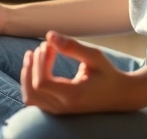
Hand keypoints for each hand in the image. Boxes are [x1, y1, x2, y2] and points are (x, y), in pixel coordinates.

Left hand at [20, 31, 142, 114]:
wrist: (119, 95)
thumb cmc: (107, 74)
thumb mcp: (95, 57)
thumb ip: (72, 47)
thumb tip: (49, 35)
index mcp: (73, 95)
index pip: (42, 82)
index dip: (40, 61)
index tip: (48, 45)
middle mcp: (63, 106)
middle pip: (32, 91)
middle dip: (31, 66)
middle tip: (41, 47)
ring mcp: (58, 110)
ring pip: (29, 97)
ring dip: (26, 75)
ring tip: (32, 55)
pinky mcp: (56, 109)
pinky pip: (34, 99)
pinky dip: (30, 82)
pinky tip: (35, 66)